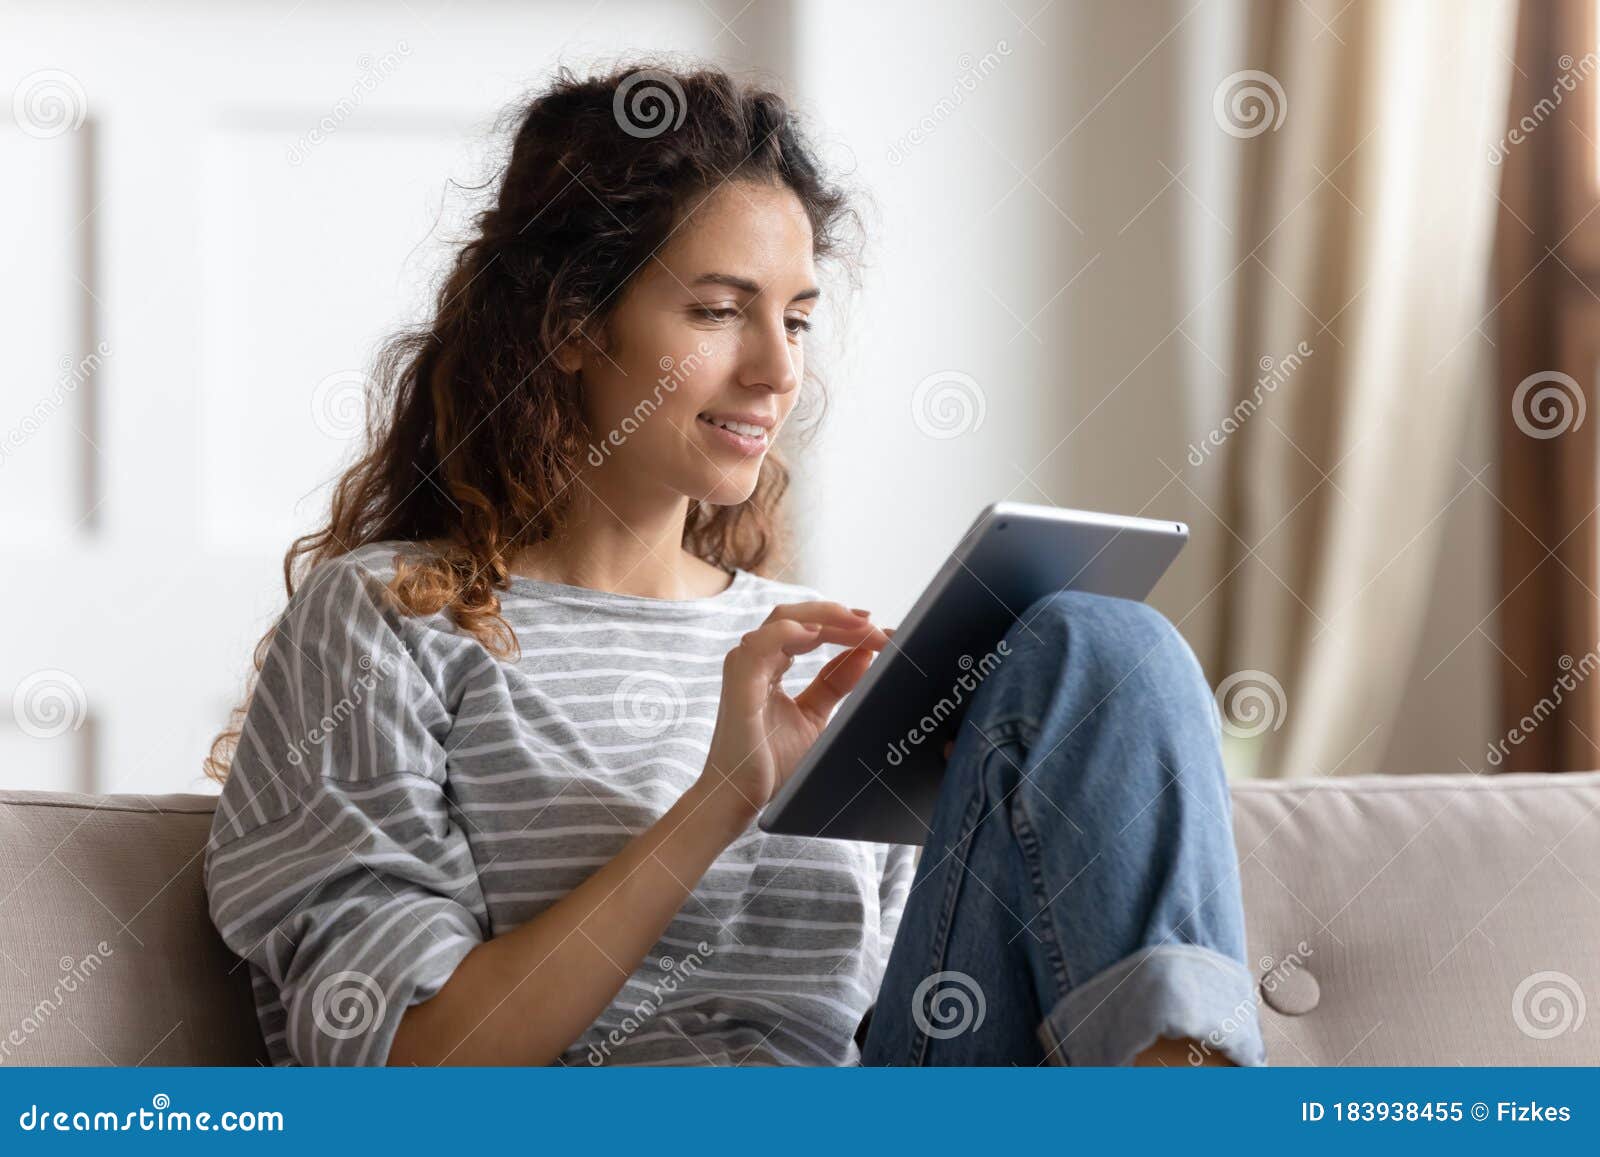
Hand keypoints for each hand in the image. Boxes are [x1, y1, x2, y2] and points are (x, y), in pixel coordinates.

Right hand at [692, 601, 889, 833]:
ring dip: (826, 618)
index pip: (810, 629)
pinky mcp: (740, 682)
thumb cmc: (769, 763)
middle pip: (800, 617)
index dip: (845, 626)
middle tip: (876, 626)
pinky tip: (818, 633)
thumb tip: (865, 655)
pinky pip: (762, 643)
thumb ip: (834, 684)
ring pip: (784, 619)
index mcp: (771, 664)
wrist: (741, 799)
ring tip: (860, 627)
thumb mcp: (814, 717)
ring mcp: (746, 667)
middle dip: (842, 617)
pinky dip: (790, 631)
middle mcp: (756, 659)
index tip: (881, 631)